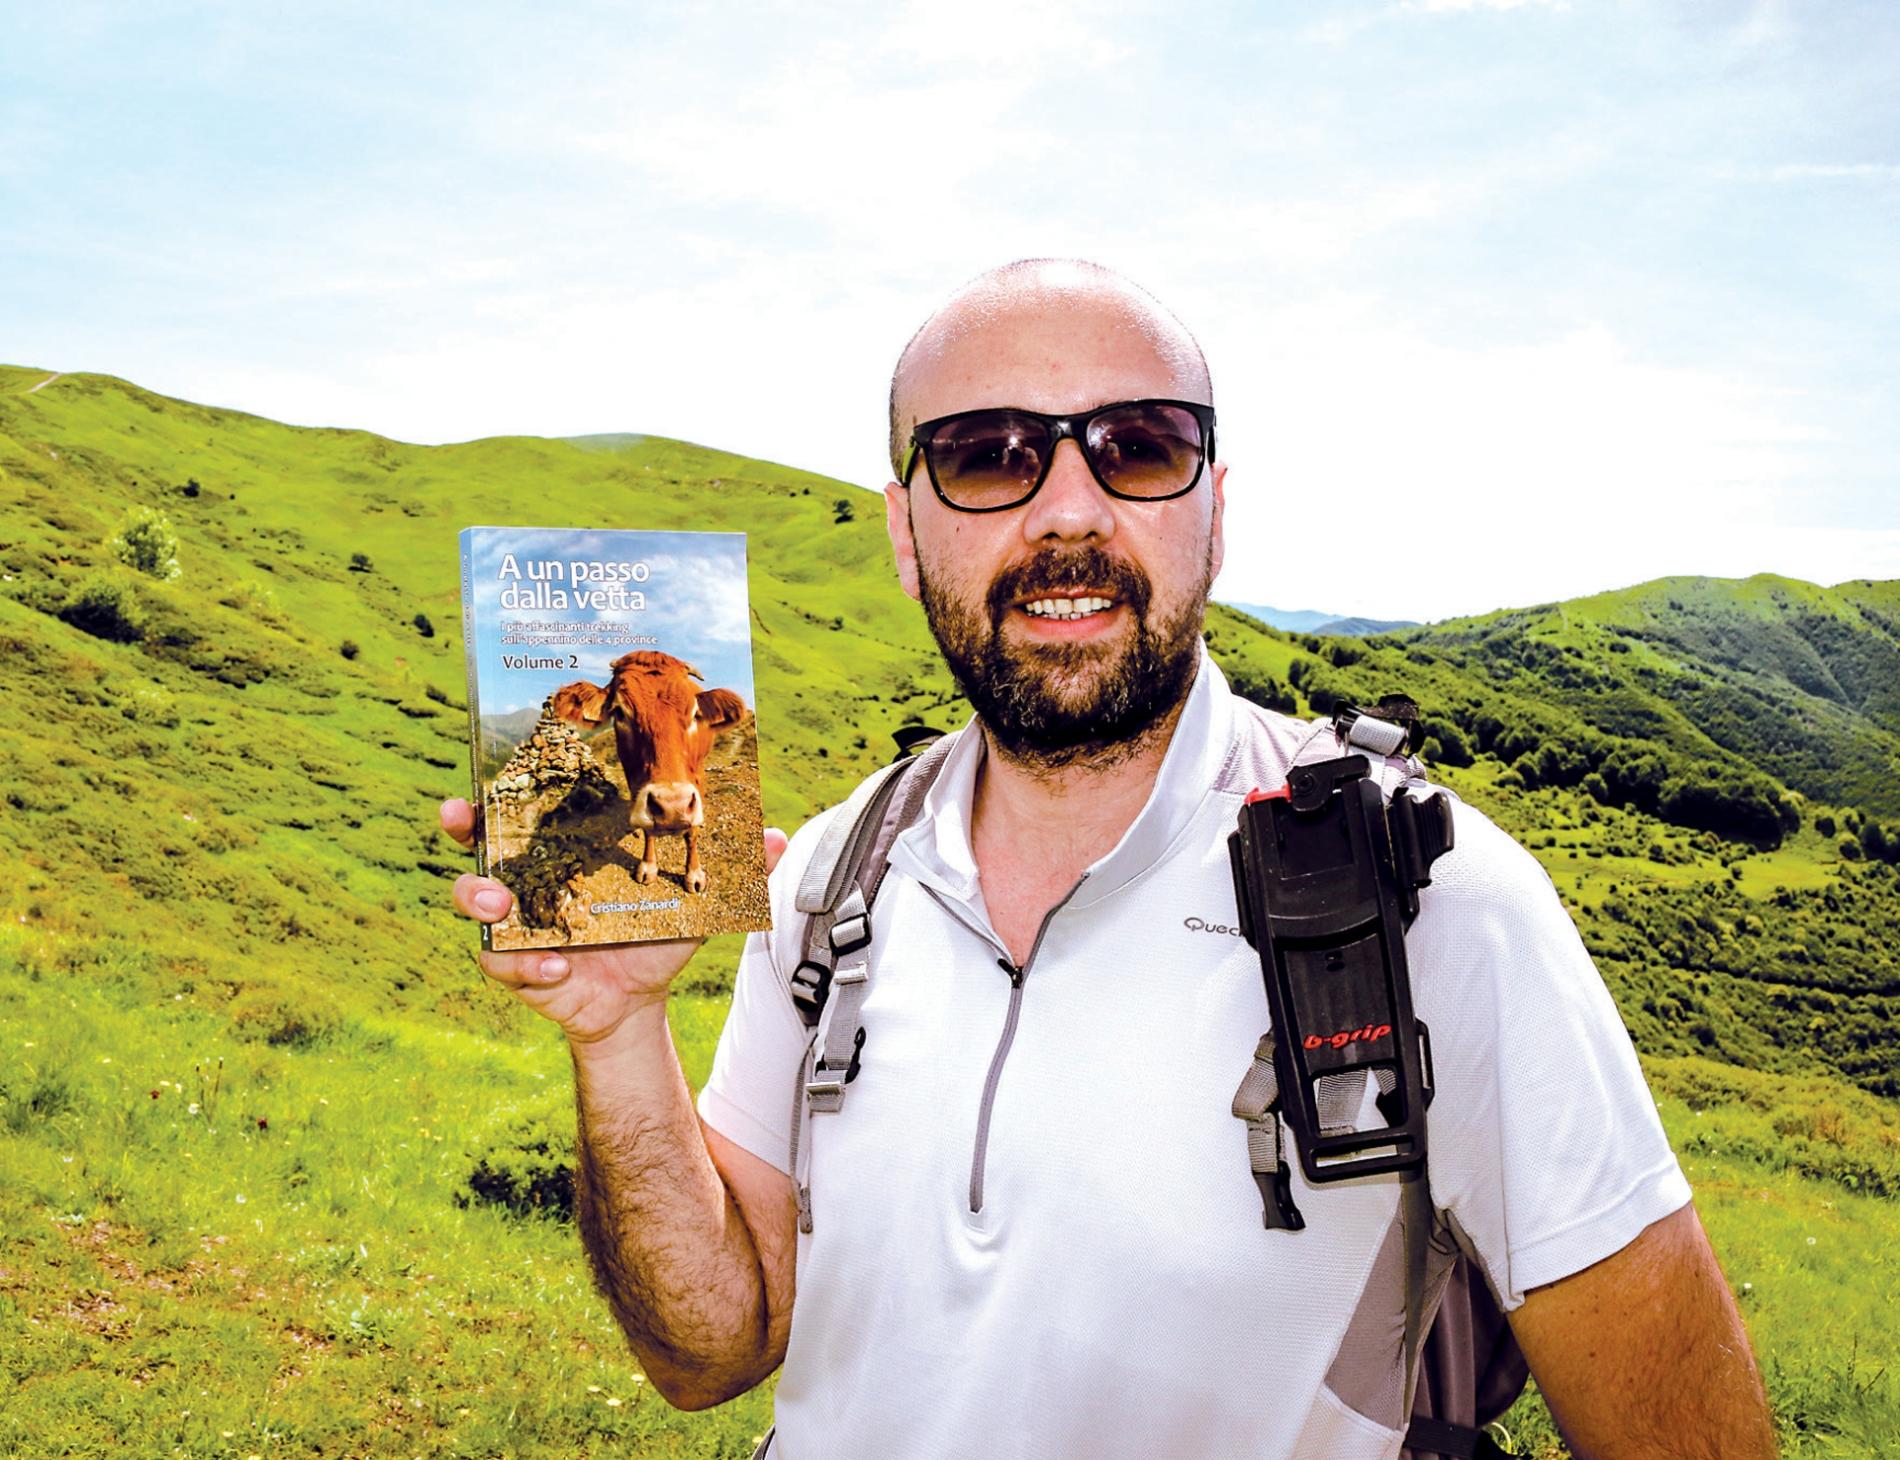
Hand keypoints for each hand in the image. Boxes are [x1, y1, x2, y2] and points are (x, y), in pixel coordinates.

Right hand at [439, 798, 788, 1046]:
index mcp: (567, 846)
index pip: (528, 806)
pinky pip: (501, 957)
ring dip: (478, 894)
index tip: (489, 767)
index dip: (502, 785)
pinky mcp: (516, 964)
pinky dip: (526, 960)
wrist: (638, 1000)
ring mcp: (517, 919)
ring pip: (473, 897)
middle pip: (479, 841)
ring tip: (501, 903)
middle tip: (461, 818)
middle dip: (464, 825)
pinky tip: (555, 965)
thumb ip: (734, 869)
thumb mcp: (695, 901)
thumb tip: (777, 837)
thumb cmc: (656, 936)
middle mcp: (533, 875)